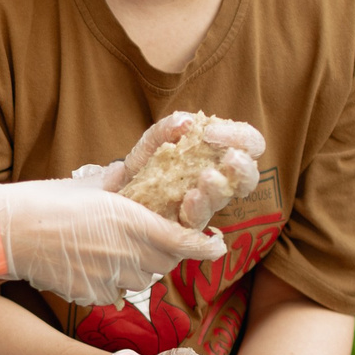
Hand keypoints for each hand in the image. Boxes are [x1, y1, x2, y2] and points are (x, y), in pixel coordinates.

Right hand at [0, 180, 224, 303]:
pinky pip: (117, 293)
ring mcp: (110, 278)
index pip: (182, 240)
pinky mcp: (93, 295)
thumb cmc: (47, 200)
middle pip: (166, 263)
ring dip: (140, 268)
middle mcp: (126, 252)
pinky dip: (114, 282)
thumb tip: (139, 171)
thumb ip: (123, 181)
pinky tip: (93, 264)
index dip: (204, 246)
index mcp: (130, 219)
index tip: (217, 245)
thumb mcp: (92, 183)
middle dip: (166, 253)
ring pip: (143, 280)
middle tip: (154, 239)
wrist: (10, 232)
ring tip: (116, 250)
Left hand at [91, 112, 264, 230]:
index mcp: (216, 157)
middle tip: (231, 160)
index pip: (248, 145)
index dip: (240, 137)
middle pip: (246, 179)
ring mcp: (201, 209)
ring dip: (218, 190)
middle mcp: (214, 184)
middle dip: (243, 169)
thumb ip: (166, 129)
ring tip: (206, 179)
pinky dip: (195, 210)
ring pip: (222, 202)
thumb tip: (186, 123)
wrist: (107, 199)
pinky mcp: (183, 232)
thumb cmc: (138, 170)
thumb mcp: (150, 143)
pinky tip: (189, 200)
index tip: (213, 132)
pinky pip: (196, 225)